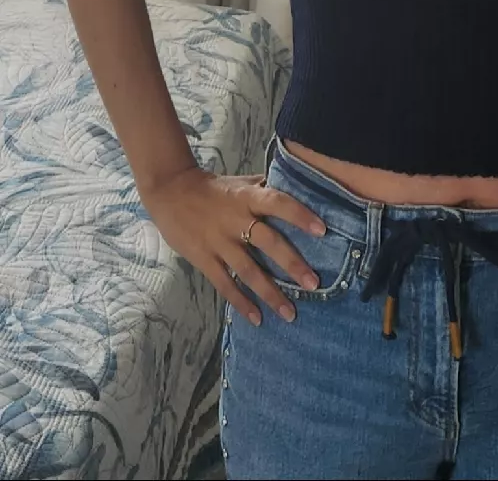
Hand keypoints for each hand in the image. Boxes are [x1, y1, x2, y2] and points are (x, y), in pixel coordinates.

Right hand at [141, 166, 327, 324]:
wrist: (171, 191)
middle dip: (292, 264)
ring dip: (271, 293)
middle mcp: (236, 220)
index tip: (322, 230)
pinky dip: (241, 302)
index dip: (299, 215)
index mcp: (247, 197)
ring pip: (249, 271)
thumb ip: (266, 190)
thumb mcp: (241, 182)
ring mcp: (219, 242)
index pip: (278, 202)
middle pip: (268, 243)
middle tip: (314, 284)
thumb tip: (299, 191)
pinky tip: (257, 319)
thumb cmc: (213, 188)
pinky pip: (225, 284)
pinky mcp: (204, 259)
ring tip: (290, 313)